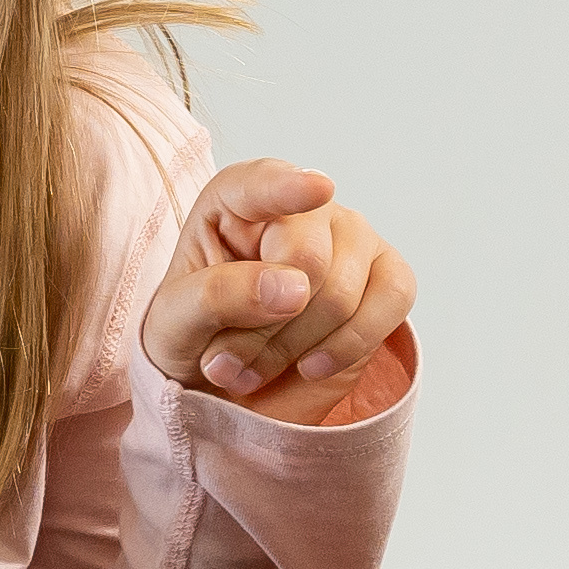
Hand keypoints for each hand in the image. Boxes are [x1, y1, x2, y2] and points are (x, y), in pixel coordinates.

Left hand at [142, 157, 416, 426]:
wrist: (225, 384)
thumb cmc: (195, 337)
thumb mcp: (176, 322)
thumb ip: (219, 296)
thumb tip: (293, 288)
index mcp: (237, 200)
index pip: (264, 184)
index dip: (289, 187)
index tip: (318, 190)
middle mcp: (303, 207)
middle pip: (306, 260)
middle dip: (266, 328)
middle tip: (229, 360)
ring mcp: (352, 237)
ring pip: (342, 294)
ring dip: (294, 349)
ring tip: (257, 367)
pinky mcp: (387, 275)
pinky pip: (393, 299)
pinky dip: (349, 346)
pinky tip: (313, 365)